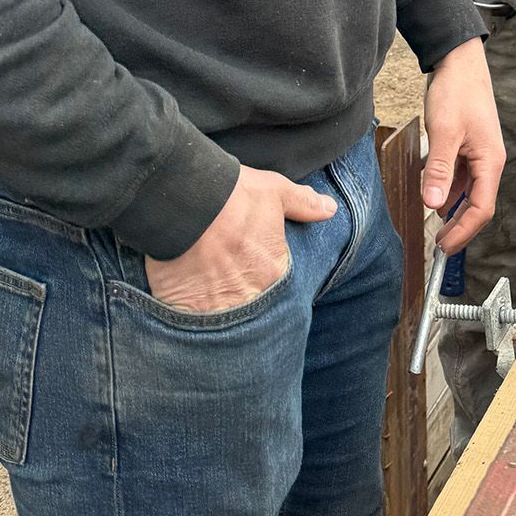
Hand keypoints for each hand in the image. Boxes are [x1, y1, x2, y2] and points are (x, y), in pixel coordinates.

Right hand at [145, 165, 335, 313]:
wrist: (185, 202)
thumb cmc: (233, 195)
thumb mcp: (274, 191)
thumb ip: (303, 204)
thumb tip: (330, 209)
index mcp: (275, 270)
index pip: (277, 285)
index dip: (263, 278)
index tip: (250, 270)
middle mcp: (252, 296)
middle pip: (251, 305)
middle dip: (242, 297)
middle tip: (227, 281)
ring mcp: (219, 308)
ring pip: (223, 318)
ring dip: (218, 307)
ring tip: (206, 292)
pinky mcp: (188, 313)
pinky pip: (194, 324)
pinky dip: (192, 317)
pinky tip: (187, 302)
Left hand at [423, 38, 504, 254]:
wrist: (458, 60)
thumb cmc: (457, 92)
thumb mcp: (444, 132)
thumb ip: (438, 169)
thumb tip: (432, 205)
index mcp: (491, 160)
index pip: (482, 208)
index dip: (464, 231)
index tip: (445, 248)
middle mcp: (489, 160)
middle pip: (478, 204)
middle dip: (459, 227)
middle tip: (438, 245)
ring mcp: (479, 153)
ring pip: (468, 191)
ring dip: (452, 209)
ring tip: (433, 224)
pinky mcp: (468, 146)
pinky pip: (460, 176)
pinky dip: (447, 188)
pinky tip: (432, 192)